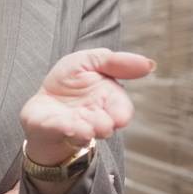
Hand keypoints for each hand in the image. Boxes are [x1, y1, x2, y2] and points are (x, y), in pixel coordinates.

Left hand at [20, 48, 154, 165]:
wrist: (42, 103)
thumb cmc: (69, 82)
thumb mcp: (89, 61)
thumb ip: (115, 61)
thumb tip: (150, 64)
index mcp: (107, 101)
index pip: (122, 110)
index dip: (121, 113)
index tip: (120, 117)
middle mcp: (93, 118)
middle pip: (105, 125)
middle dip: (103, 124)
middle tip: (101, 122)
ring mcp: (73, 126)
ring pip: (84, 132)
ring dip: (85, 129)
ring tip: (82, 127)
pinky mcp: (52, 130)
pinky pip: (59, 130)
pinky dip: (64, 128)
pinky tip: (67, 126)